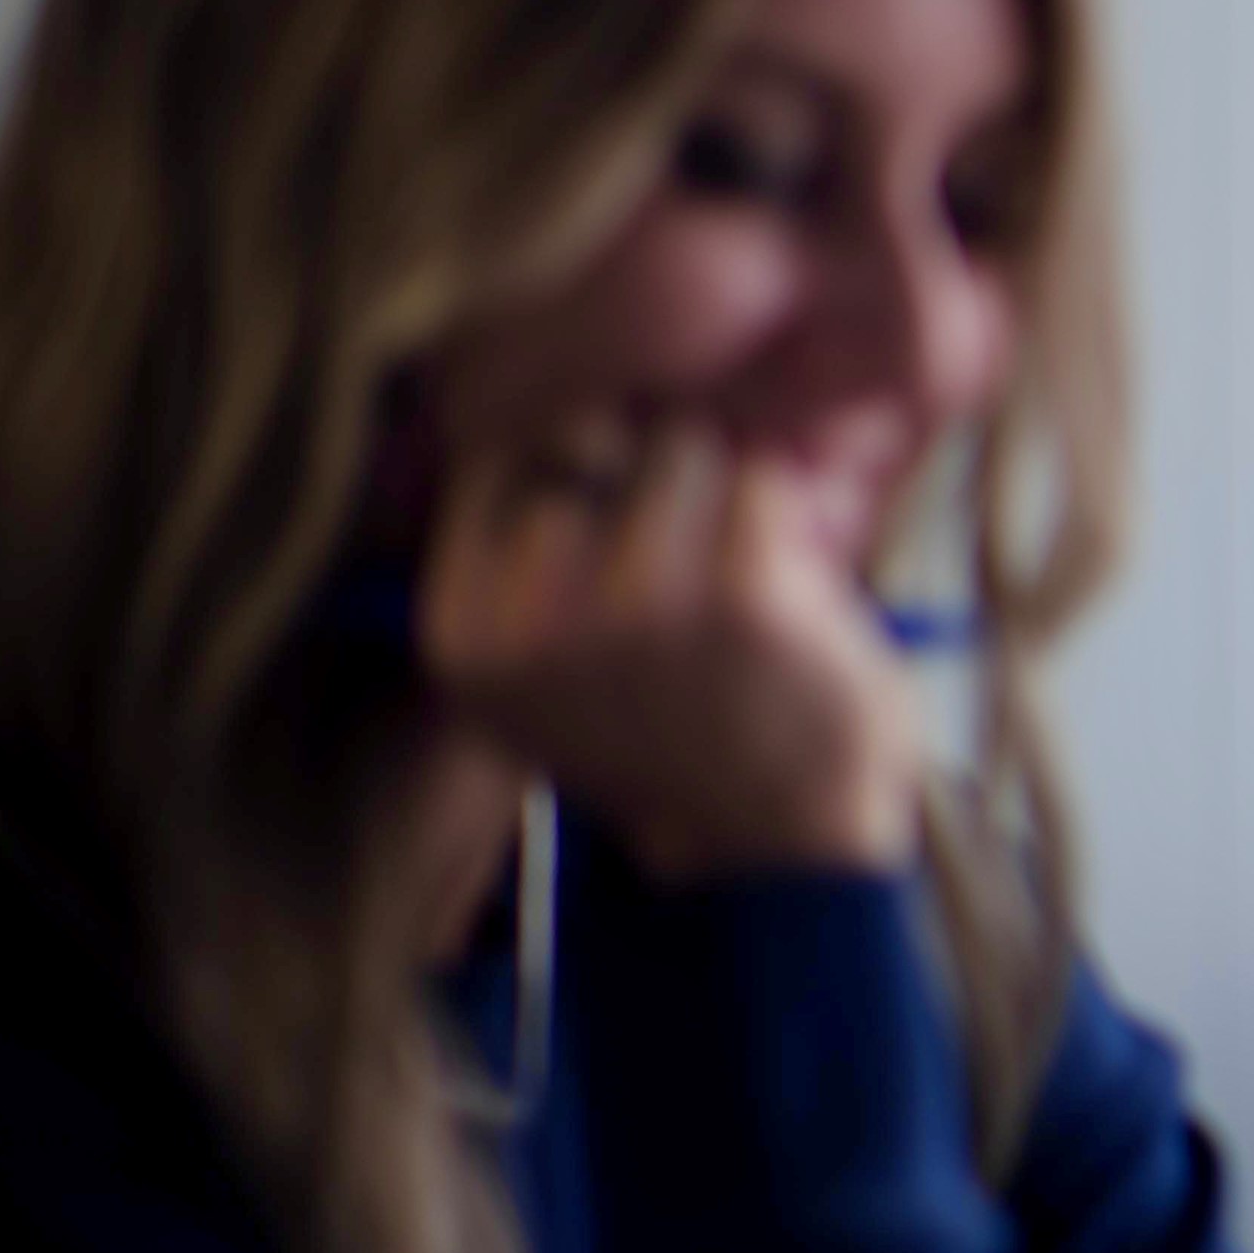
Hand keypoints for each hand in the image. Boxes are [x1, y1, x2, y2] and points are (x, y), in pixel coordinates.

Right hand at [419, 416, 923, 879]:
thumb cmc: (669, 739)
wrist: (781, 854)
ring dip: (724, 485)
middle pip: (591, 436)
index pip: (494, 453)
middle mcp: (533, 621)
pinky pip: (762, 477)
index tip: (614, 496)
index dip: (570, 452)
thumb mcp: (540, 667)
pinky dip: (790, 514)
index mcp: (463, 633)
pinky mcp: (743, 594)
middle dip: (652, 470)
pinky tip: (790, 584)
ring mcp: (636, 606)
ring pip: (681, 442)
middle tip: (692, 553)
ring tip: (739, 571)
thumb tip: (521, 398)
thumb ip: (513, 553)